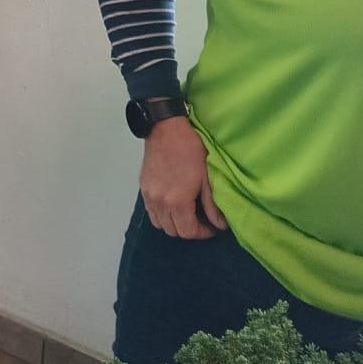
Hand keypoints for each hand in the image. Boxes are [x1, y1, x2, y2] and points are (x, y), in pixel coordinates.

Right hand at [140, 115, 227, 238]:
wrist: (166, 130)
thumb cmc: (190, 151)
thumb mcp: (207, 178)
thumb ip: (212, 205)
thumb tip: (219, 224)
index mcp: (177, 201)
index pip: (187, 232)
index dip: (202, 233)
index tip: (211, 226)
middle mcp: (159, 202)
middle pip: (172, 231)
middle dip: (188, 230)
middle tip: (201, 220)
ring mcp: (148, 195)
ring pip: (159, 223)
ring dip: (173, 223)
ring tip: (186, 213)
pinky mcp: (143, 188)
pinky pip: (150, 211)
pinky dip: (161, 214)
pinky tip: (172, 204)